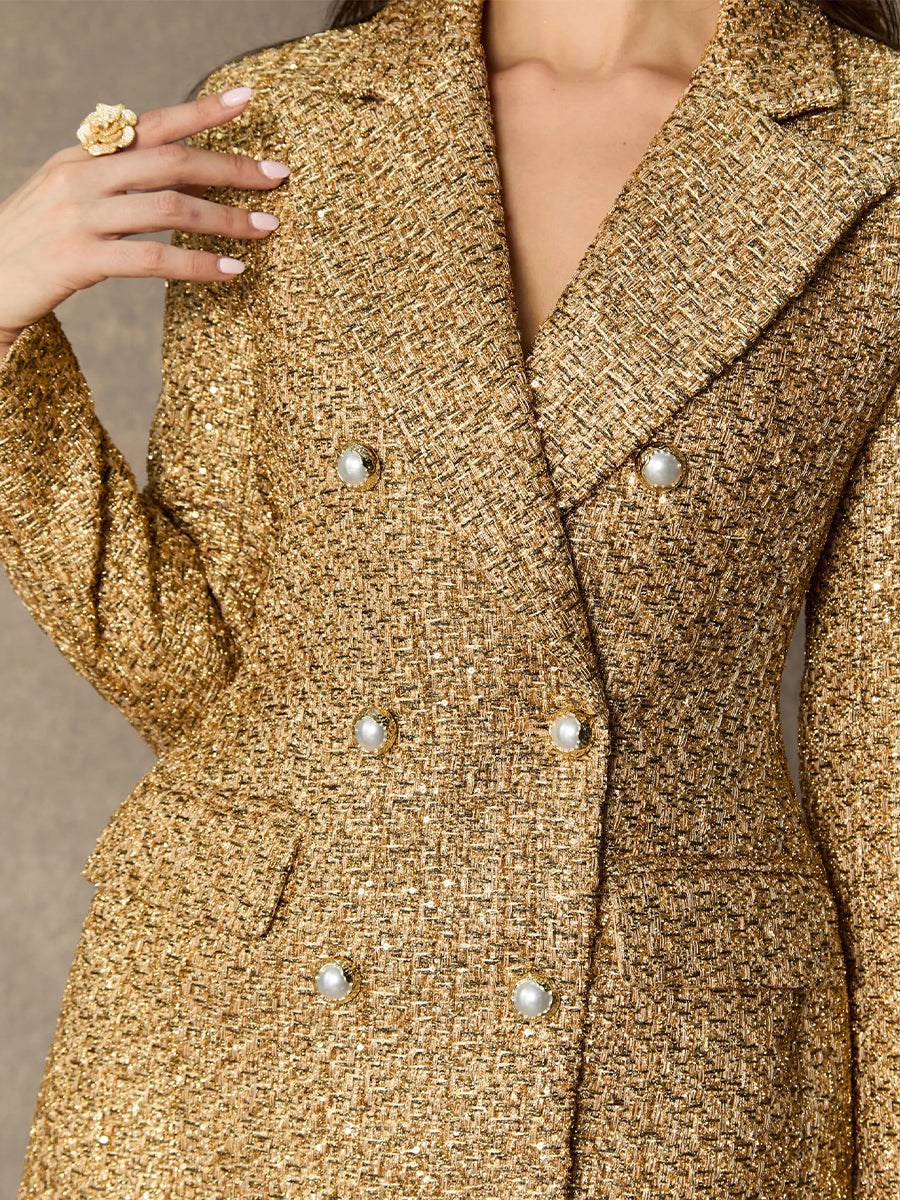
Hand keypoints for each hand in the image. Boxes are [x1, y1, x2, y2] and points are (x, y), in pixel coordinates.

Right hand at [0, 86, 288, 351]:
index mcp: (81, 155)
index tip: (245, 100)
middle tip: (277, 177)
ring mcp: (78, 217)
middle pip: (171, 161)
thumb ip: (118, 181)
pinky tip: (232, 270)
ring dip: (226, 218)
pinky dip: (198, 264)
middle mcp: (80, 177)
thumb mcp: (71, 198)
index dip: (200, 111)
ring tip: (266, 228)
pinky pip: (153, 260)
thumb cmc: (36, 245)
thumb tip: (184, 173)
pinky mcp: (78, 260)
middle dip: (230, 167)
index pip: (149, 124)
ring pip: (169, 208)